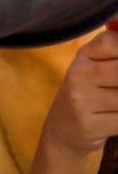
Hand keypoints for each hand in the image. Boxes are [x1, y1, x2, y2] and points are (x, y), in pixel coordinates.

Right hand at [41, 26, 117, 157]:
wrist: (62, 131)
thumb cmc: (90, 92)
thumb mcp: (99, 64)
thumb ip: (117, 47)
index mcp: (84, 55)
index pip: (113, 42)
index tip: (115, 68)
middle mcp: (78, 75)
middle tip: (115, 86)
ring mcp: (81, 101)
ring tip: (114, 103)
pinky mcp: (88, 125)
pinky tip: (114, 118)